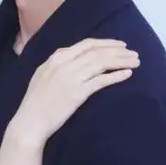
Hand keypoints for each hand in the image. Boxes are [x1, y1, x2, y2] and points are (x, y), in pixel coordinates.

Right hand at [9, 38, 139, 147]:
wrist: (30, 121)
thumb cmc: (36, 101)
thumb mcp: (43, 74)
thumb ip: (58, 64)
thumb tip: (74, 56)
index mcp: (56, 58)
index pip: (86, 44)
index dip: (106, 43)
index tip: (120, 45)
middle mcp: (64, 64)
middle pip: (97, 51)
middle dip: (118, 50)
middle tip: (133, 53)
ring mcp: (71, 78)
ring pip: (101, 63)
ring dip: (121, 61)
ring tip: (136, 62)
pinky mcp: (77, 93)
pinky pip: (101, 80)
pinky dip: (116, 75)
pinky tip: (127, 74)